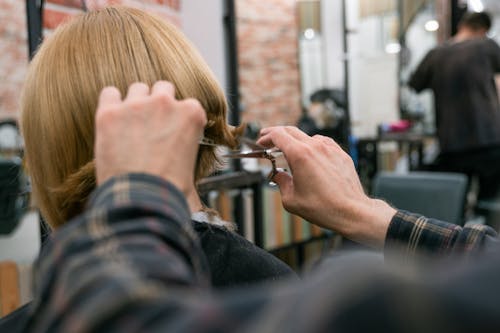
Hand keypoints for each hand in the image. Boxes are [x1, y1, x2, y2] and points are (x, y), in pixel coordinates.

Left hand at [94, 81, 206, 195]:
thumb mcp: (193, 167)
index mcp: (191, 114)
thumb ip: (189, 152)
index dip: (181, 119)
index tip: (175, 132)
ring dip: (136, 102)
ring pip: (137, 89)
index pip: (189, 104)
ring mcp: (136, 105)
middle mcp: (165, 103)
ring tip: (131, 124)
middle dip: (159, 104)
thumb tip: (185, 164)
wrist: (143, 199)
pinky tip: (113, 120)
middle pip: (162, 88)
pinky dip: (111, 103)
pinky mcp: (109, 113)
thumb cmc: (171, 191)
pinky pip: (109, 93)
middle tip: (153, 125)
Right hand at [257, 126, 395, 247]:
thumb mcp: (291, 199)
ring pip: (307, 137)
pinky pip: (323, 144)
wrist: (351, 211)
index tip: (261, 142)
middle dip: (277, 134)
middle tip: (268, 140)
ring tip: (289, 152)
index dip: (266, 137)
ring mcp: (330, 149)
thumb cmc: (323, 207)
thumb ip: (281, 183)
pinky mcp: (340, 154)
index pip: (278, 135)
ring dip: (295, 141)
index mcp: (300, 155)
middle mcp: (315, 147)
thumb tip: (278, 175)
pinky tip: (310, 156)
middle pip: (291, 130)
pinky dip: (312, 146)